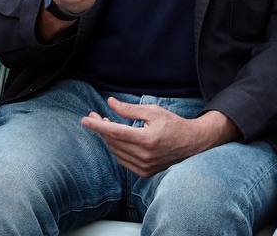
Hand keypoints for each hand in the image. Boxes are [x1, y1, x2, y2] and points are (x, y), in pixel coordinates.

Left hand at [80, 98, 235, 176]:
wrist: (192, 144)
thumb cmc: (173, 124)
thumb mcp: (153, 111)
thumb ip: (129, 109)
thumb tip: (110, 102)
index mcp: (147, 139)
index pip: (115, 132)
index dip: (98, 126)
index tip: (85, 120)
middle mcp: (144, 156)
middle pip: (113, 142)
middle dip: (101, 128)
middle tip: (94, 116)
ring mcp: (145, 167)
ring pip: (116, 152)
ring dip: (108, 138)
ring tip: (106, 124)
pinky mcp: (145, 173)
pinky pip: (123, 160)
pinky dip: (117, 149)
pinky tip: (116, 138)